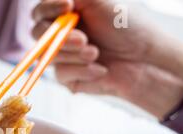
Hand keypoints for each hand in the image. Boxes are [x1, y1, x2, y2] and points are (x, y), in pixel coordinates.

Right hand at [32, 0, 182, 119]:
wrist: (145, 61)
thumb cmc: (128, 27)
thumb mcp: (101, 2)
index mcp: (67, 14)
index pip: (41, 11)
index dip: (48, 9)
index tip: (67, 8)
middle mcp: (61, 34)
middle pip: (38, 34)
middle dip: (61, 37)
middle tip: (82, 39)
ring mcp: (63, 56)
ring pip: (49, 55)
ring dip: (75, 55)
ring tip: (97, 54)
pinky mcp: (68, 77)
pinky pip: (61, 74)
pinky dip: (82, 70)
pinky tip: (100, 69)